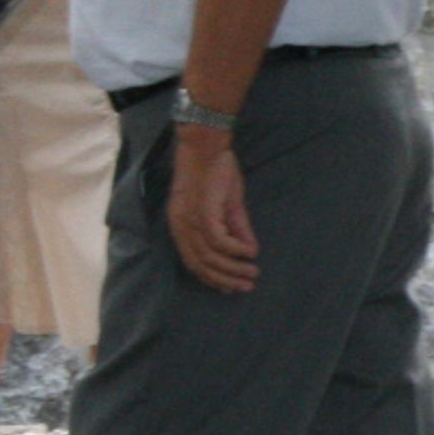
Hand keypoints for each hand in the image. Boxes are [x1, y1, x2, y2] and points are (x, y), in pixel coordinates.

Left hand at [168, 124, 258, 293]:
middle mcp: (181, 227)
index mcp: (181, 226)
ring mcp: (190, 221)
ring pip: (211, 257)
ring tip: (252, 274)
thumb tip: (251, 250)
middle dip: (224, 280)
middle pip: (201, 264)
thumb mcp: (228, 204)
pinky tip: (251, 253)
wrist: (206, 145)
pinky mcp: (203, 213)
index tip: (229, 289)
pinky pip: (220, 241)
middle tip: (245, 287)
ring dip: (233, 269)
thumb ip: (237, 228)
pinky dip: (236, 250)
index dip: (211, 278)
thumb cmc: (214, 171)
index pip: (192, 262)